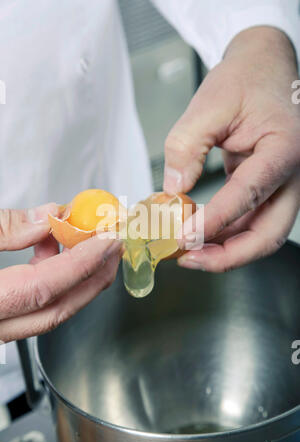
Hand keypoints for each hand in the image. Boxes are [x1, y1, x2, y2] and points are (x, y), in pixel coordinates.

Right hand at [0, 204, 121, 341]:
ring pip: (47, 309)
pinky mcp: (0, 316)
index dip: (83, 262)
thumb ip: (3, 229)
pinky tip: (49, 247)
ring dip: (73, 275)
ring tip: (86, 242)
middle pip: (57, 309)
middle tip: (114, 249)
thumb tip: (45, 219)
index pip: (45, 288)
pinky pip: (32, 302)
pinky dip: (48, 275)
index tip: (108, 241)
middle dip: (93, 277)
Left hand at [163, 26, 299, 271]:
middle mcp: (291, 174)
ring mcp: (282, 184)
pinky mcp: (268, 188)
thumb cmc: (246, 79)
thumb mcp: (210, 103)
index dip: (216, 220)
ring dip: (226, 249)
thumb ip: (187, 146)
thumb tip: (173, 191)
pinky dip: (226, 233)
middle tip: (191, 259)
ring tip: (187, 251)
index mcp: (283, 148)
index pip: (250, 193)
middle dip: (229, 255)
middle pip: (270, 234)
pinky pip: (251, 220)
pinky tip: (199, 233)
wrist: (264, 68)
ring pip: (261, 233)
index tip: (184, 236)